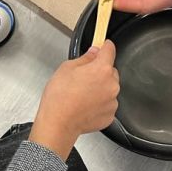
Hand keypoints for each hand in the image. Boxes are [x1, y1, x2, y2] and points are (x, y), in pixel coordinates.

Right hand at [30, 41, 119, 159]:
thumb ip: (85, 58)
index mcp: (102, 69)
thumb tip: (94, 52)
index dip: (104, 47)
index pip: (110, 50)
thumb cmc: (60, 97)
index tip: (102, 46)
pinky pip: (107, 104)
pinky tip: (86, 105)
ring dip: (100, 88)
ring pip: (109, 88)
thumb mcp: (67, 68)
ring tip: (82, 94)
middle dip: (100, 71)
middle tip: (83, 78)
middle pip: (110, 71)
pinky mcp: (110, 115)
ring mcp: (112, 102)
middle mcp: (112, 85)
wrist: (59, 123)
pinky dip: (99, 104)